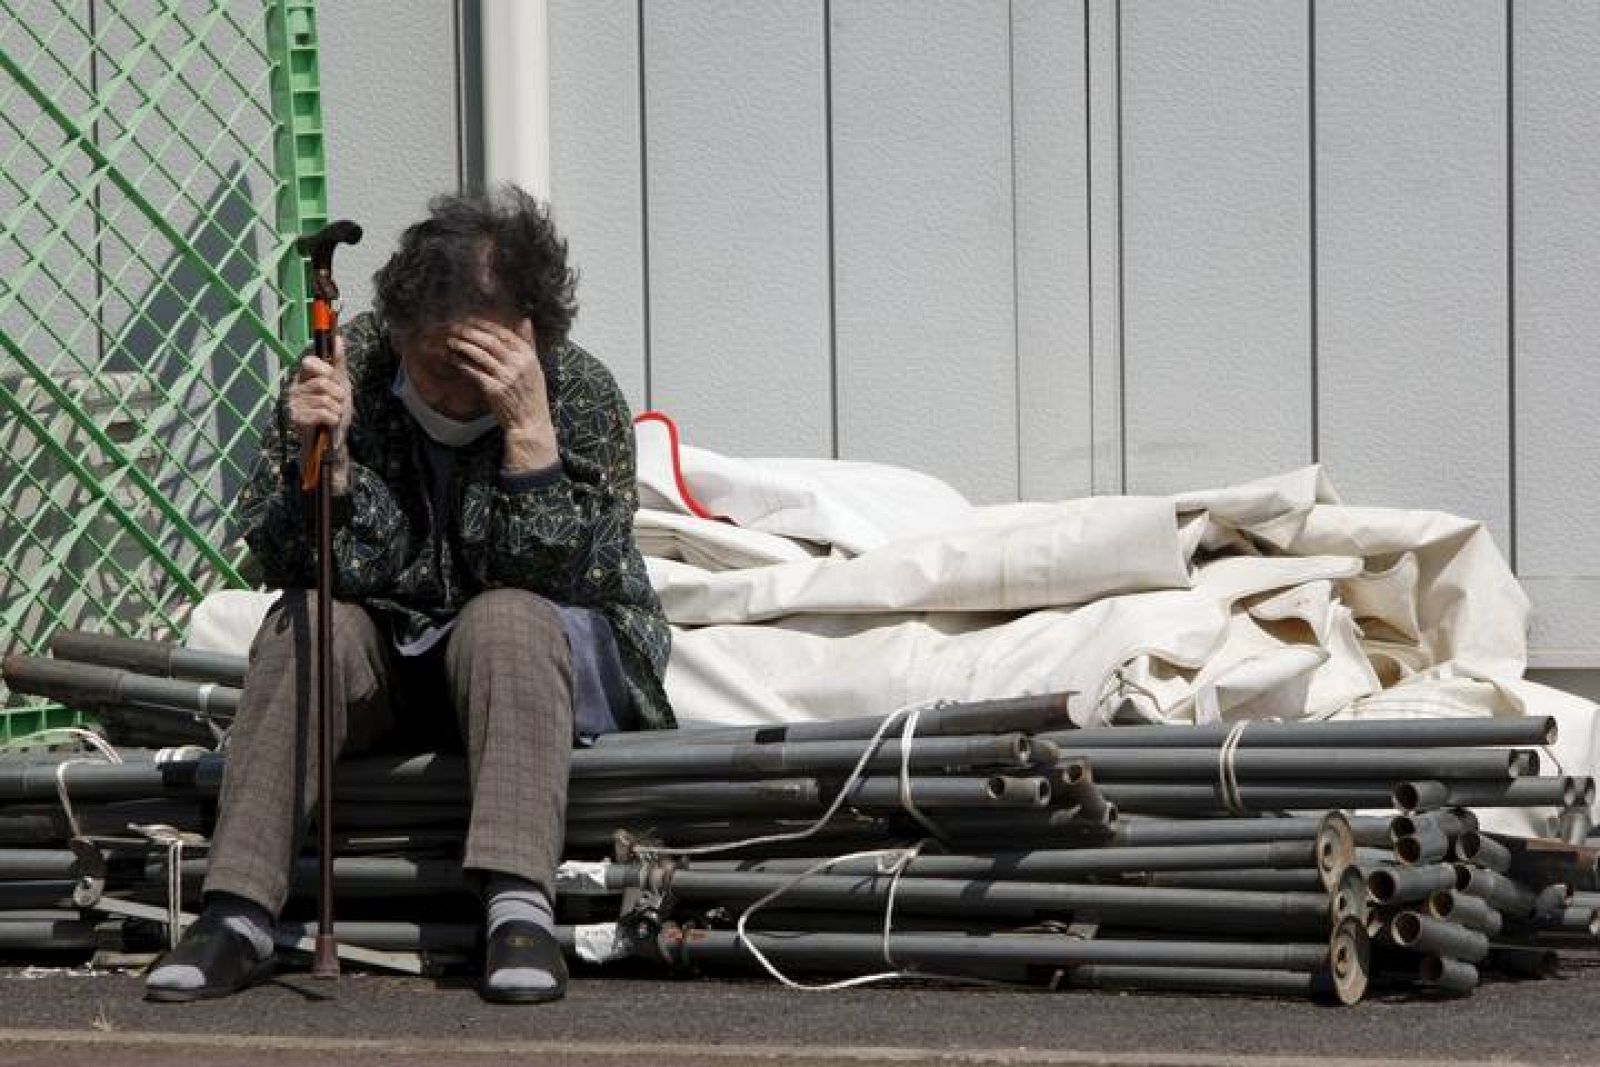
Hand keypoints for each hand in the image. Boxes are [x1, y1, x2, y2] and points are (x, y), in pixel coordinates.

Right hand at [288, 334, 352, 491]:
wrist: (330, 438)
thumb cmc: (334, 409)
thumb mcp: (340, 384)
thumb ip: (338, 362)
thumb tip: (339, 338)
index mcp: (304, 377)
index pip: (309, 362)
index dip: (324, 368)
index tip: (333, 376)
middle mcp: (295, 387)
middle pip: (323, 382)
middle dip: (338, 394)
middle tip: (339, 402)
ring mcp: (293, 403)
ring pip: (325, 399)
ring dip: (337, 409)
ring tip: (334, 414)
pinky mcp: (295, 418)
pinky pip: (322, 413)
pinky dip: (333, 418)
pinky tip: (330, 422)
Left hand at [448, 317, 558, 472]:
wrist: (530, 423)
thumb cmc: (532, 396)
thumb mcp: (535, 367)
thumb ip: (529, 343)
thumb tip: (525, 321)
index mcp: (528, 356)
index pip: (504, 333)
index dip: (485, 325)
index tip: (472, 320)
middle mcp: (518, 364)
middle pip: (489, 341)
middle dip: (470, 332)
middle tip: (456, 327)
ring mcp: (506, 377)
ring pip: (480, 354)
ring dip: (463, 345)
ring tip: (451, 340)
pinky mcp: (494, 389)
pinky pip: (474, 371)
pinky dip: (462, 363)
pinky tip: (454, 359)